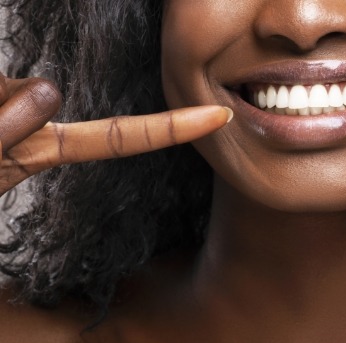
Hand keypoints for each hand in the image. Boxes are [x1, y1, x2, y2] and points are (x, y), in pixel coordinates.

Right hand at [0, 73, 230, 195]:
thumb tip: (47, 88)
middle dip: (0, 106)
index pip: (117, 138)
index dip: (169, 128)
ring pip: (9, 81)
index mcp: (41, 154)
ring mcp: (4, 104)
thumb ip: (4, 140)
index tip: (220, 117)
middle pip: (38, 92)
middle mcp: (29, 128)